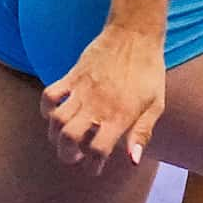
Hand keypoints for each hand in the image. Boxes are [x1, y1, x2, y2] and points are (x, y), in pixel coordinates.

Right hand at [42, 27, 165, 172]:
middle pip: (69, 139)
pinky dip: (46, 108)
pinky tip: (56, 112)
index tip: (94, 167)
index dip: (93, 166)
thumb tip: (132, 161)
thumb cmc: (149, 72)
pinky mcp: (73, 75)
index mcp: (120, 116)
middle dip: (67, 154)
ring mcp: (83, 90)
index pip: (98, 151)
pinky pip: (49, 95)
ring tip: (64, 138)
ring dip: (55, 135)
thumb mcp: (155, 105)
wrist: (135, 35)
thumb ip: (142, 133)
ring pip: (56, 120)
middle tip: (74, 155)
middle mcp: (98, 105)